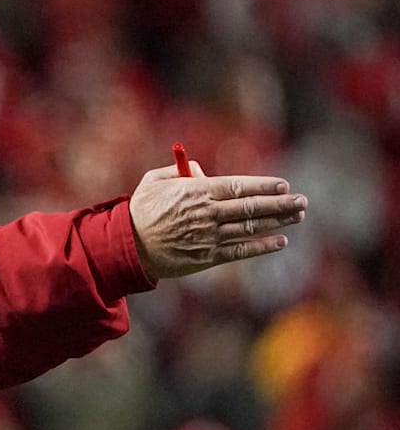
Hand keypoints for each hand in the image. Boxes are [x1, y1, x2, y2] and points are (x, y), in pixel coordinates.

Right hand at [129, 161, 307, 278]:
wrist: (127, 246)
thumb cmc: (140, 210)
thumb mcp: (154, 181)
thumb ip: (180, 171)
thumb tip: (204, 171)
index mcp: (196, 192)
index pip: (240, 186)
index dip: (265, 186)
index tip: (284, 185)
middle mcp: (207, 214)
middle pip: (252, 207)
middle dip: (281, 204)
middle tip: (302, 201)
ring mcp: (209, 237)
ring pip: (250, 228)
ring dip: (278, 222)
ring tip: (297, 217)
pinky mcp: (207, 257)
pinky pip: (241, 251)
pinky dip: (262, 246)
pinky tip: (279, 242)